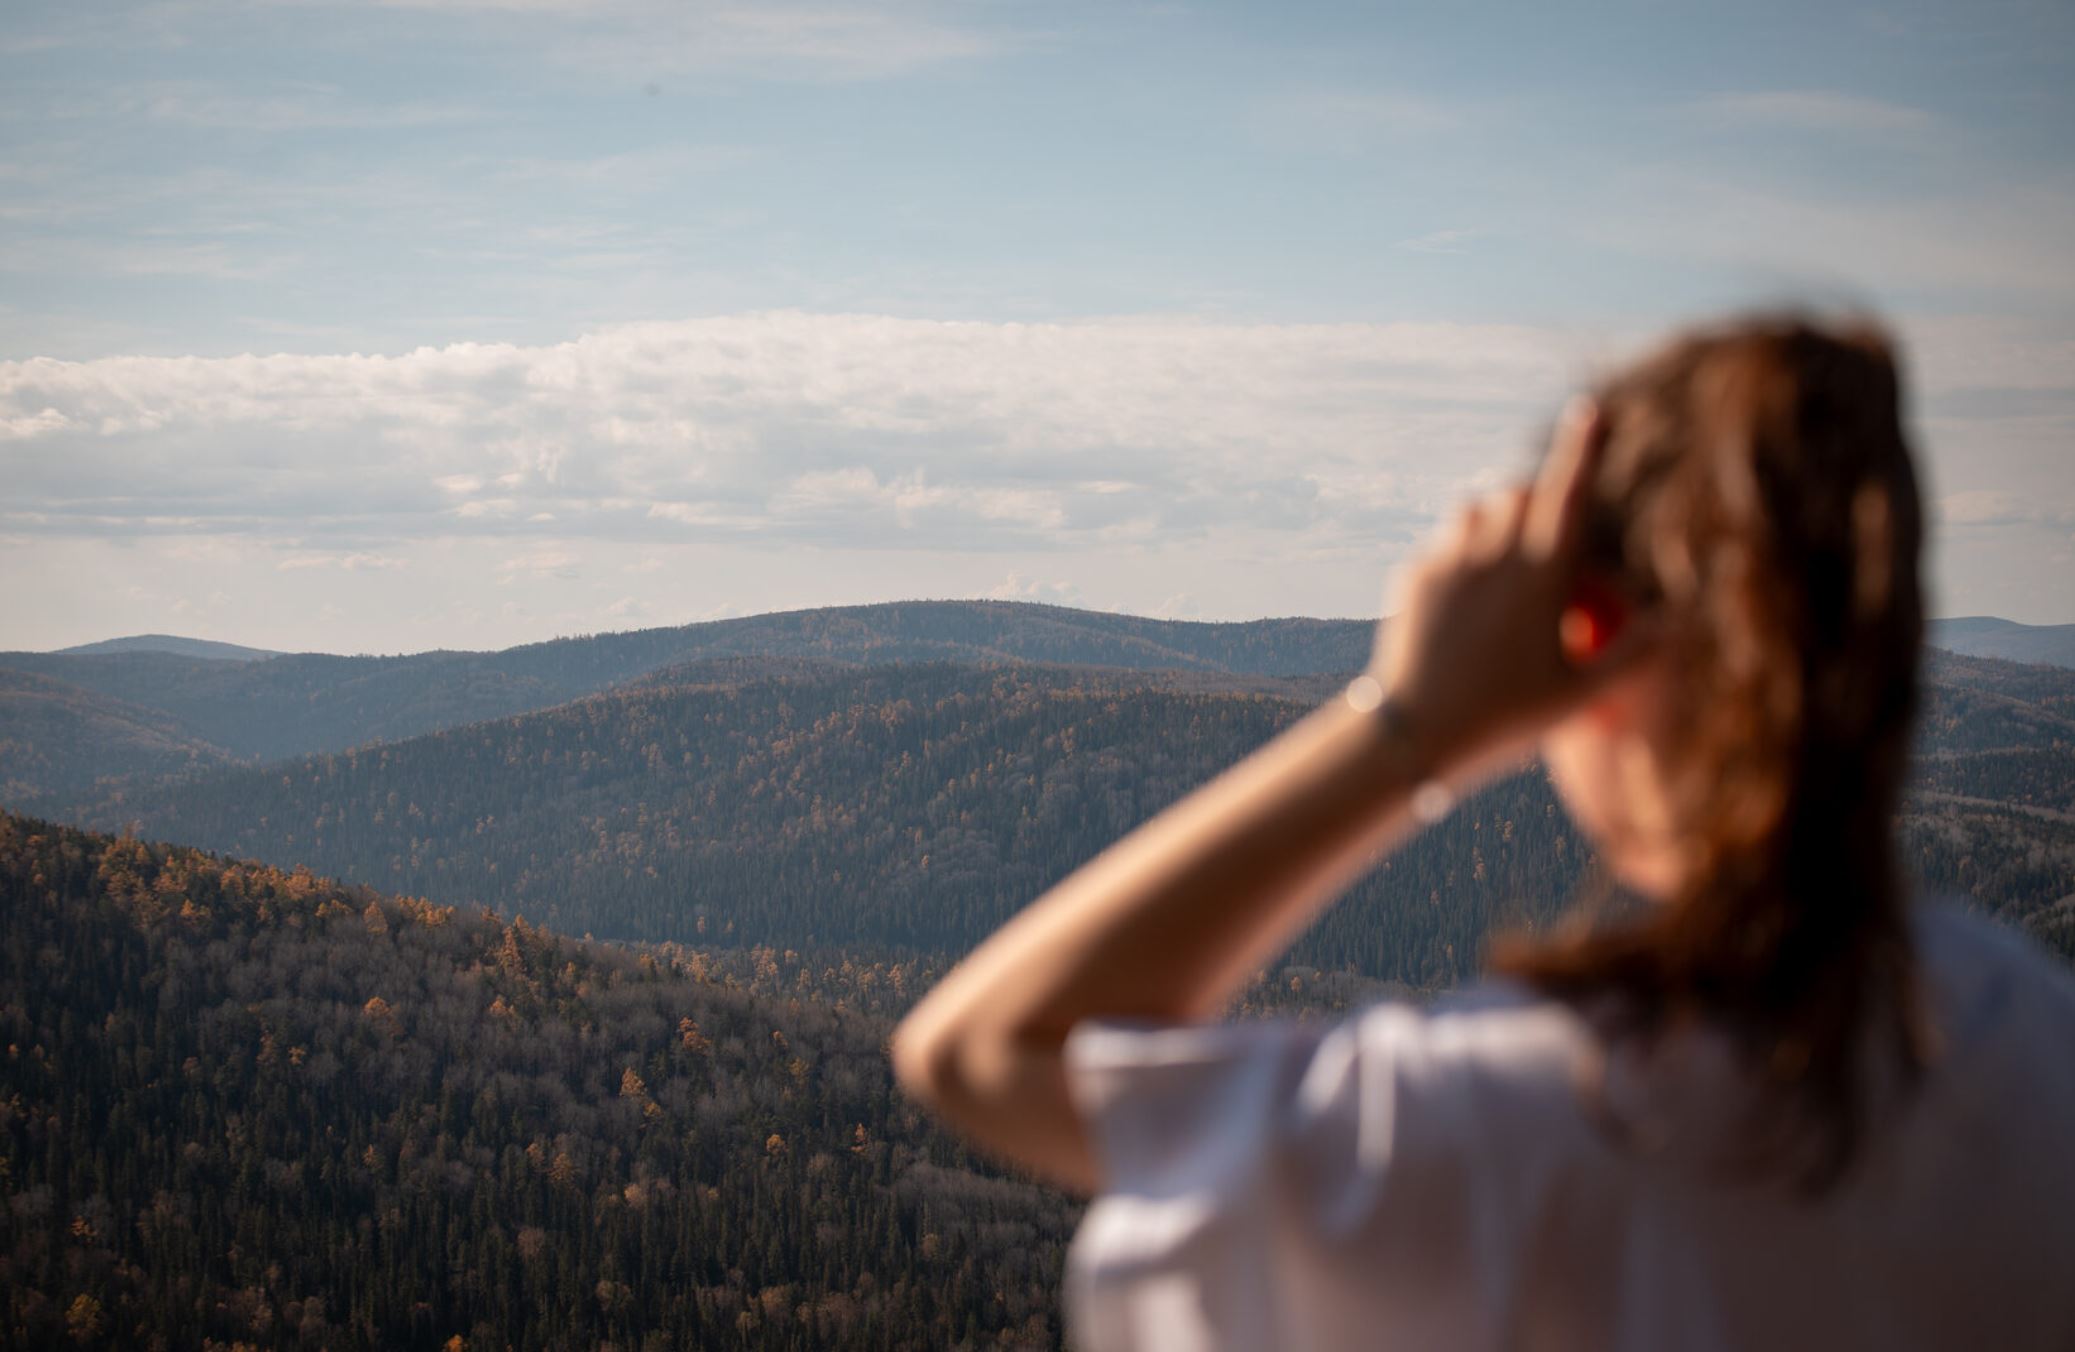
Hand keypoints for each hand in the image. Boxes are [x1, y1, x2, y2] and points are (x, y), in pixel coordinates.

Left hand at [1368, 397, 1661, 787]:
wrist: (1413, 734)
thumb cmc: (1504, 719)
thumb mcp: (1578, 696)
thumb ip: (1632, 654)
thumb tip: (1678, 620)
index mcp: (1540, 575)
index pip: (1569, 494)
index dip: (1584, 448)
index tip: (1592, 410)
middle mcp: (1492, 556)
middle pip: (1517, 490)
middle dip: (1535, 496)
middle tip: (1545, 532)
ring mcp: (1447, 563)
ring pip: (1474, 506)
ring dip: (1494, 517)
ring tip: (1503, 561)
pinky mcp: (1412, 578)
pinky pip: (1441, 543)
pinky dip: (1459, 553)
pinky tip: (1465, 600)